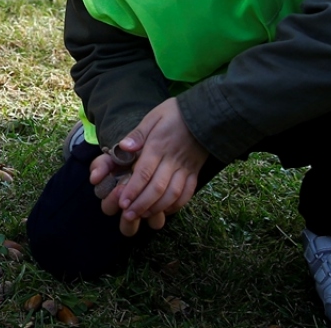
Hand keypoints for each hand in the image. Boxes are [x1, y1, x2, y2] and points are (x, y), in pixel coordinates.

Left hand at [95, 98, 207, 235]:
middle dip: (142, 204)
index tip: (122, 202)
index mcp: (159, 146)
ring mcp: (186, 168)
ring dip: (157, 207)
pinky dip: (177, 204)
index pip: (144, 172)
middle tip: (128, 216)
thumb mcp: (153, 116)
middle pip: (157, 188)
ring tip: (143, 215)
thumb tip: (123, 147)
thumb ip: (137, 134)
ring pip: (173, 193)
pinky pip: (188, 192)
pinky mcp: (195, 172)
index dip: (133, 189)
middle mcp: (173, 160)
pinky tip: (165, 210)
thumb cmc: (176, 113)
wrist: (207, 113)